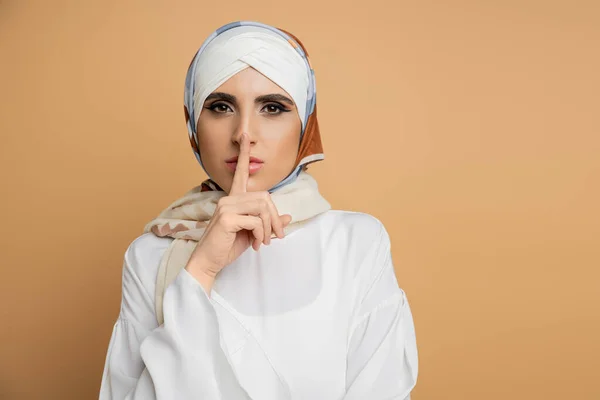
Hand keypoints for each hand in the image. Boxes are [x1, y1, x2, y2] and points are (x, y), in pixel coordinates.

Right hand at [184, 133, 291, 292]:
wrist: (209, 262)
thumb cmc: (227, 247)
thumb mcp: (252, 234)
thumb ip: (267, 223)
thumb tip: (286, 216)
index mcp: (233, 200)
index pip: (239, 173)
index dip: (244, 155)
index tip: (245, 137)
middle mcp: (228, 199)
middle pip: (264, 196)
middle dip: (274, 217)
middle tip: (276, 236)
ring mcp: (226, 207)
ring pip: (262, 207)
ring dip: (268, 227)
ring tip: (263, 242)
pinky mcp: (227, 218)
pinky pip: (256, 221)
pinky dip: (261, 233)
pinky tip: (255, 244)